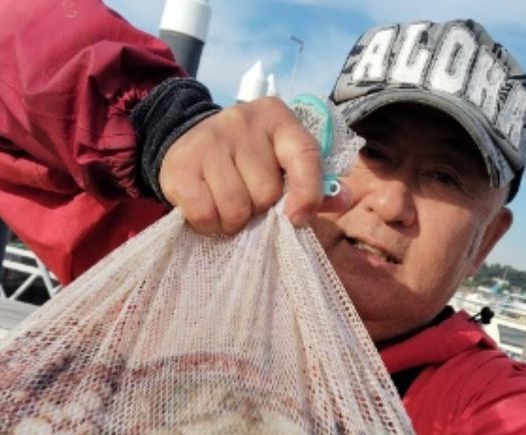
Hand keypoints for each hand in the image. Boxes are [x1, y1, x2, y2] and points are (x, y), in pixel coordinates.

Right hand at [159, 97, 350, 235]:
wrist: (185, 142)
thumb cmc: (245, 161)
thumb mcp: (281, 162)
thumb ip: (314, 182)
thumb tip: (344, 198)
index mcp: (277, 118)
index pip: (304, 154)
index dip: (308, 191)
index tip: (298, 218)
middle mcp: (243, 121)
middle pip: (266, 192)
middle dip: (260, 210)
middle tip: (248, 202)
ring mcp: (210, 140)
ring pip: (236, 208)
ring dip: (234, 223)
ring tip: (228, 209)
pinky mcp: (181, 164)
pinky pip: (205, 214)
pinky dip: (209, 225)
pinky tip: (208, 211)